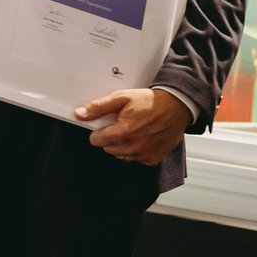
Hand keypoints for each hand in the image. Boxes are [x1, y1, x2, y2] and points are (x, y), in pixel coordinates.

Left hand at [76, 87, 191, 166]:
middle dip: (110, 138)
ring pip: (120, 155)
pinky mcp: (152, 159)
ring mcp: (144, 154)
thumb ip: (99, 107)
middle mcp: (134, 146)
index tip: (104, 125)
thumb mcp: (122, 97)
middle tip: (121, 125)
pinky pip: (135, 159)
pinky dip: (135, 150)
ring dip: (122, 145)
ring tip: (132, 130)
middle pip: (108, 148)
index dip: (98, 131)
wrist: (176, 107)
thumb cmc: (150, 102)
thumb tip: (80, 113)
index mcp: (124, 131)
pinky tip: (141, 138)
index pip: (97, 140)